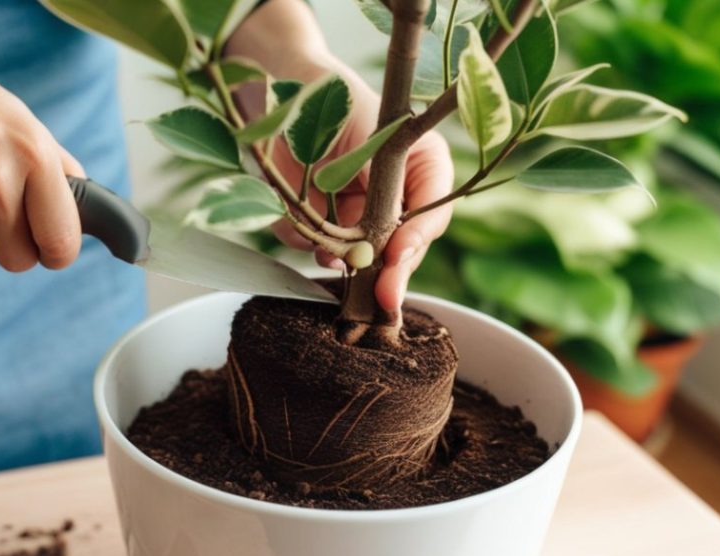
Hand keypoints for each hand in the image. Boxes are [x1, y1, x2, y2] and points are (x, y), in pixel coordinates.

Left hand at [227, 1, 455, 313]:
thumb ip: (385, 191)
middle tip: (384, 297)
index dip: (417, 240)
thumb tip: (380, 244)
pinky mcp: (324, 223)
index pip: (433, 216)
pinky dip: (313, 245)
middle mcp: (396, 200)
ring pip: (363, 259)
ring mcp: (361, 215)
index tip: (399, 255)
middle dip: (391, 274)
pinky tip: (312, 239)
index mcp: (423, 170)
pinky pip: (319, 247)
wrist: (287, 94)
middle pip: (404, 251)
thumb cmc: (338, 102)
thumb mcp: (374, 141)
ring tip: (335, 257)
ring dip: (350, 263)